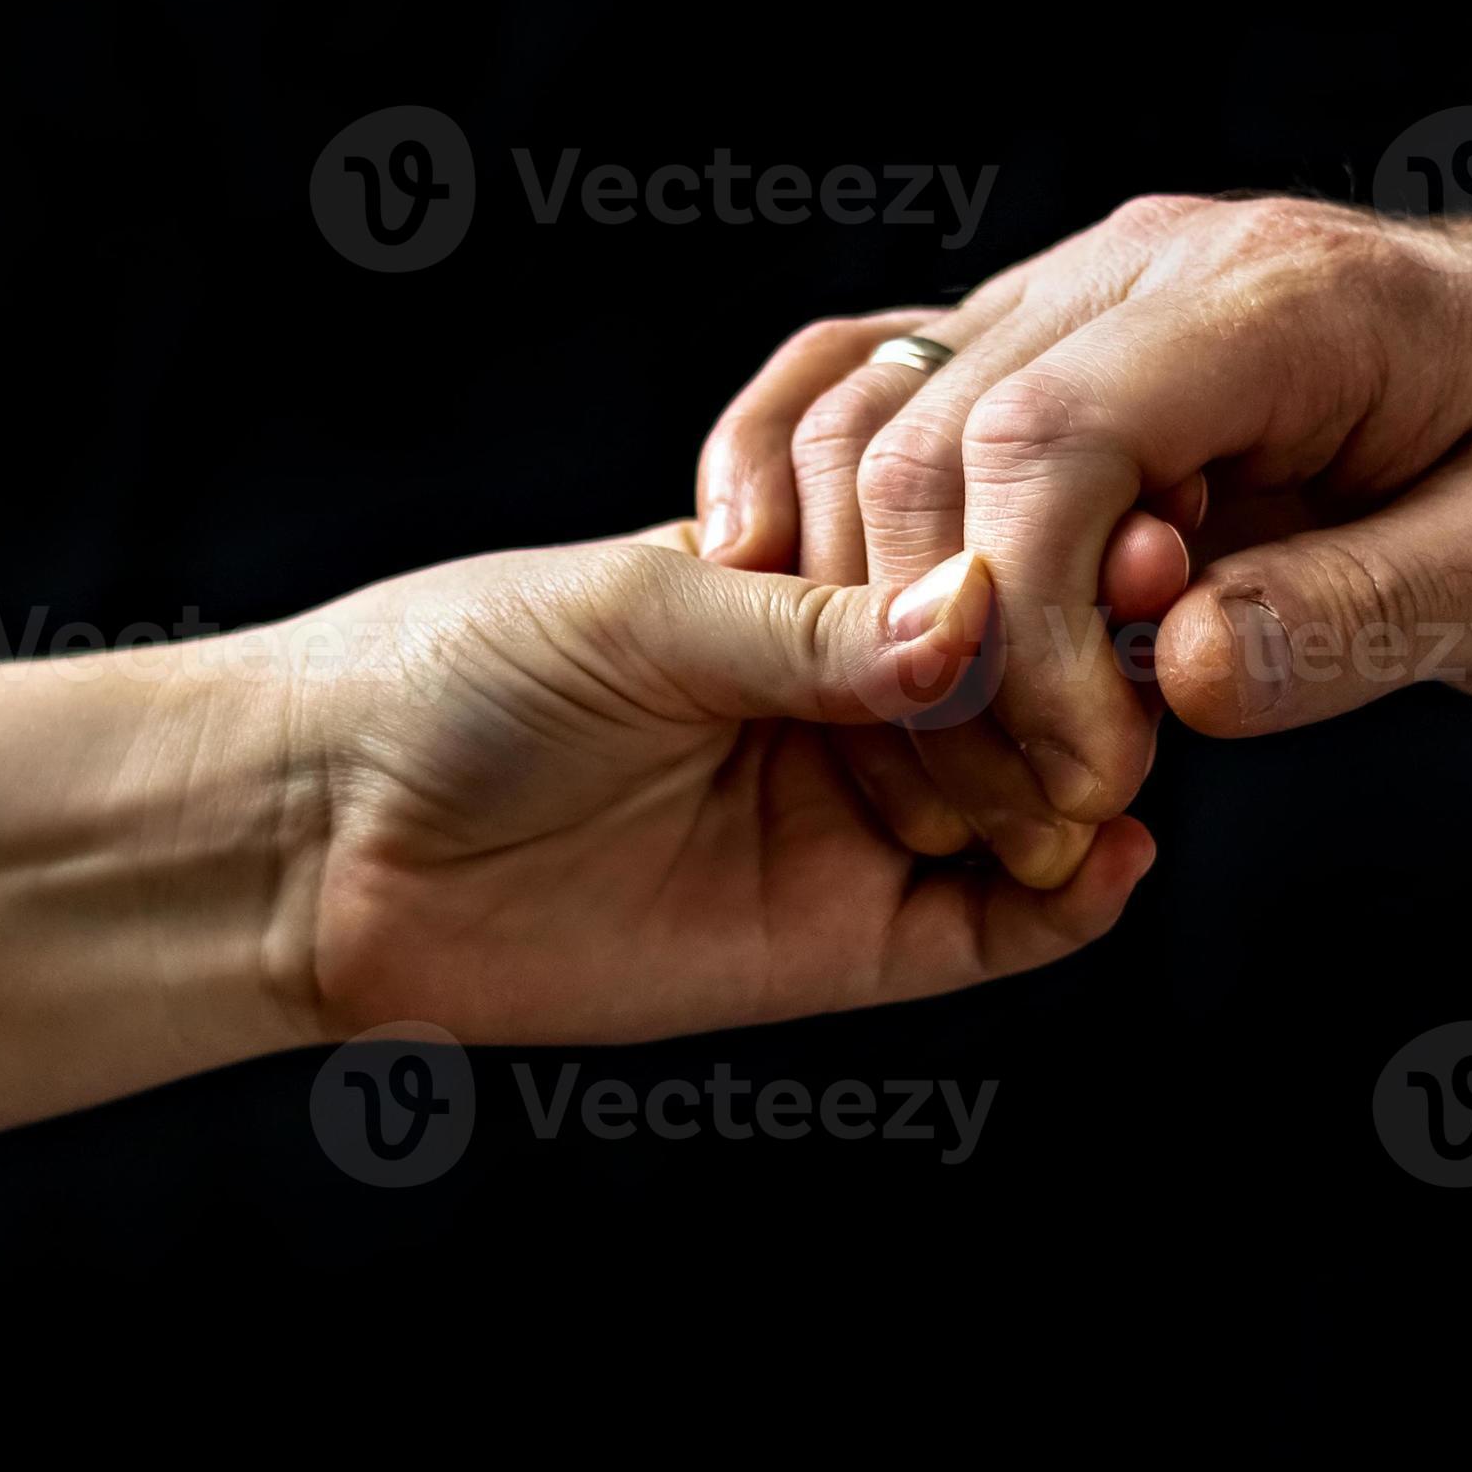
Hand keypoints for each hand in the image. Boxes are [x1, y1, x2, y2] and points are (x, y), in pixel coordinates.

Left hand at [253, 527, 1155, 1045]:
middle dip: (1089, 669)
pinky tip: (1112, 857)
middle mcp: (843, 704)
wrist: (330, 835)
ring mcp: (852, 824)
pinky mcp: (841, 944)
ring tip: (1114, 754)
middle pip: (1027, 687)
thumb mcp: (645, 613)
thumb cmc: (457, 674)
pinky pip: (993, 931)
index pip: (974, 569)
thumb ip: (816, 627)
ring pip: (1031, 802)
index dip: (1051, 558)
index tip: (1129, 527)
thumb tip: (986, 613)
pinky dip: (1071, 901)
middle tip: (1141, 636)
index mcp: (801, 589)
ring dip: (1089, 778)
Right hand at [694, 194, 1471, 812]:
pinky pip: (873, 415)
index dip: (1024, 623)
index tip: (1091, 773)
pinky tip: (870, 653)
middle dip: (945, 652)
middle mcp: (1144, 265)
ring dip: (882, 616)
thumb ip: (1368, 616)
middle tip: (1047, 803)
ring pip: (867, 429)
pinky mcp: (1039, 345)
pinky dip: (838, 539)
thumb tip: (1183, 670)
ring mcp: (1073, 293)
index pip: (1050, 433)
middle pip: (923, 437)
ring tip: (1006, 757)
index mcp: (1280, 296)